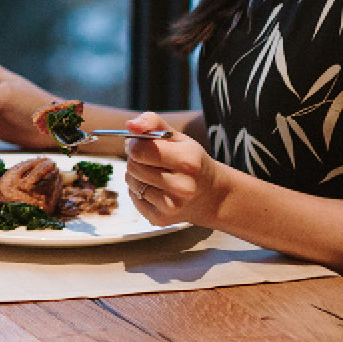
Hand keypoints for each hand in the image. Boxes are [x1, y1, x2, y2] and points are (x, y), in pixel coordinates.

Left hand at [122, 112, 225, 226]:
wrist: (211, 195)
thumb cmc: (192, 161)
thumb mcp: (178, 137)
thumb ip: (152, 122)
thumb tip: (130, 125)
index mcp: (188, 160)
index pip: (139, 150)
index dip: (133, 144)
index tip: (140, 144)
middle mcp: (182, 186)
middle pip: (133, 167)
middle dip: (135, 160)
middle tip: (150, 160)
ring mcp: (172, 205)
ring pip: (131, 183)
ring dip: (136, 175)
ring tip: (155, 175)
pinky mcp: (161, 219)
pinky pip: (133, 199)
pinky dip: (138, 192)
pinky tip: (155, 189)